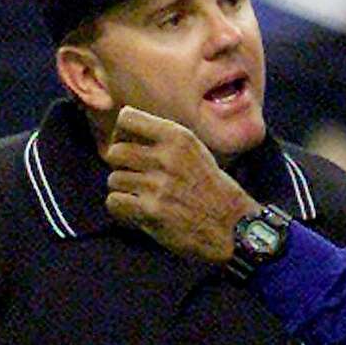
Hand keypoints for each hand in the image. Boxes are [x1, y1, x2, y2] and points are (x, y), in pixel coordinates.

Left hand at [104, 106, 259, 261]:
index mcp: (178, 137)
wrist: (231, 225)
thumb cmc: (211, 189)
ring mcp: (158, 185)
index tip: (130, 148)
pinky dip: (122, 210)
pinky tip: (138, 212)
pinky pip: (114, 202)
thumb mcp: (195, 150)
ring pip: (114, 179)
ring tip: (143, 198)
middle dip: (121, 167)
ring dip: (124, 190)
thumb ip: (163, 140)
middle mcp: (167, 157)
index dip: (122, 134)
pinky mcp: (151, 211)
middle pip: (115, 152)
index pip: (127, 119)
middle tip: (135, 178)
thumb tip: (122, 135)